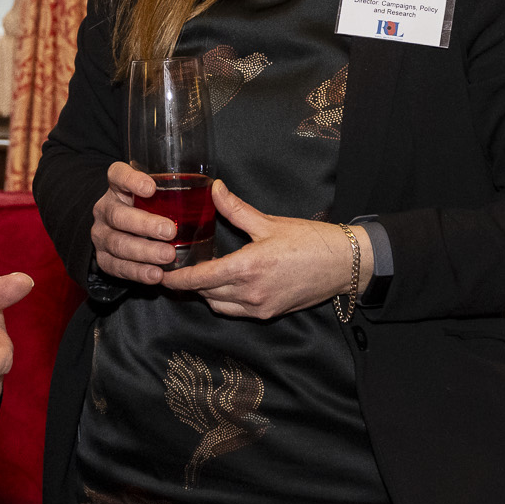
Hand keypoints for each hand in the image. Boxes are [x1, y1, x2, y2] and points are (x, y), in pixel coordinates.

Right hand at [90, 161, 186, 286]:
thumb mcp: (161, 194)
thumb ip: (182, 191)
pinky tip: (155, 274)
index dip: (131, 180)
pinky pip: (117, 266)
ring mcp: (102, 234)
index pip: (117, 175)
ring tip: (167, 256)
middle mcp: (106, 208)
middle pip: (118, 215)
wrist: (124, 233)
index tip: (151, 188)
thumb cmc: (151, 209)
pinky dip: (137, 272)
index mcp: (118, 187)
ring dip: (144, 251)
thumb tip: (219, 188)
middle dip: (145, 224)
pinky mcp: (103, 258)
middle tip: (170, 231)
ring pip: (118, 243)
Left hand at [161, 184, 360, 320]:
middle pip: (205, 293)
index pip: (200, 279)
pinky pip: (235, 311)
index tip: (162, 275)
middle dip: (189, 284)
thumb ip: (236, 209)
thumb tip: (215, 189)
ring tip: (199, 277)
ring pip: (218, 305)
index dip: (177, 279)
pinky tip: (224, 286)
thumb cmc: (310, 241)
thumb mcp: (269, 222)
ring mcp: (259, 307)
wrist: (342, 264)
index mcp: (247, 267)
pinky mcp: (268, 314)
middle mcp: (250, 293)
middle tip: (176, 269)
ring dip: (206, 293)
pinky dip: (224, 301)